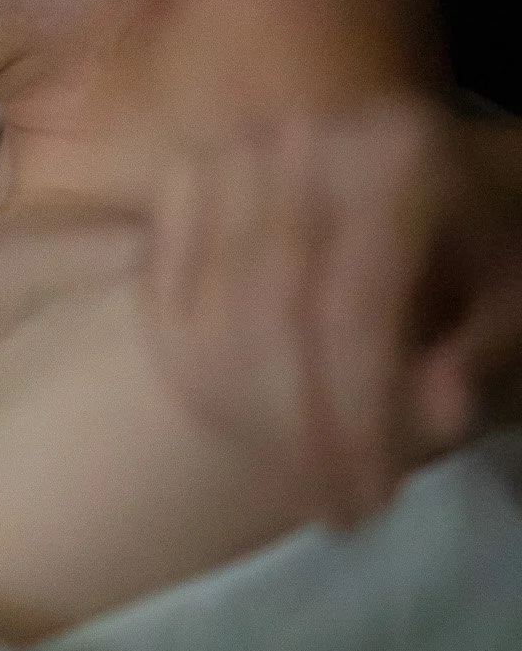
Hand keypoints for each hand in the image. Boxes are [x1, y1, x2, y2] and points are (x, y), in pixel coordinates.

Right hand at [142, 97, 521, 526]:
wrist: (392, 139)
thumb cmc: (461, 215)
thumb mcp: (507, 276)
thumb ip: (483, 346)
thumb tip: (436, 412)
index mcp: (394, 166)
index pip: (351, 315)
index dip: (355, 418)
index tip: (369, 502)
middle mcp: (298, 148)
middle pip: (269, 320)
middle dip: (294, 432)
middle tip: (326, 511)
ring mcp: (228, 156)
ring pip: (208, 312)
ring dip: (239, 411)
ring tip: (287, 470)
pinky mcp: (179, 174)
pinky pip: (163, 287)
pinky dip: (186, 360)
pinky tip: (226, 412)